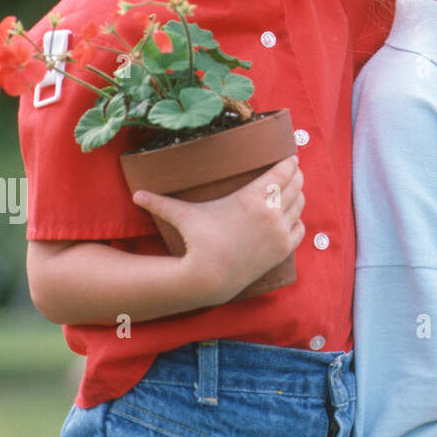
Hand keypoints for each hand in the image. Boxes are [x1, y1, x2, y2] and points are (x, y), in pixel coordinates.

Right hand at [131, 156, 305, 306]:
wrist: (209, 278)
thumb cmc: (198, 243)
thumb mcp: (183, 217)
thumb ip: (162, 203)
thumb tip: (136, 194)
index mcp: (252, 198)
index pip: (283, 172)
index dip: (289, 163)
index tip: (290, 158)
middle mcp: (271, 212)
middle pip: (296, 184)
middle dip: (295, 176)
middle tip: (292, 171)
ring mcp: (279, 231)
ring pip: (300, 204)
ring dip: (298, 196)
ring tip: (291, 191)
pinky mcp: (284, 249)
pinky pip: (300, 227)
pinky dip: (297, 220)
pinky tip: (290, 217)